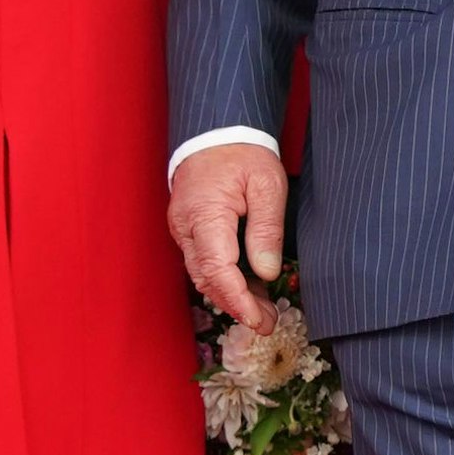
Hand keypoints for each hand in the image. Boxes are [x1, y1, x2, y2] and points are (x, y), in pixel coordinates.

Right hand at [168, 144, 287, 337]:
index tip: (259, 320)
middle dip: (237, 306)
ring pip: (203, 275)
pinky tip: (250, 289)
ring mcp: (183, 229)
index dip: (238, 300)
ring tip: (265, 311)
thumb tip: (266, 272)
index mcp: (205, 214)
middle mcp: (186, 227)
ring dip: (232, 296)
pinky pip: (203, 262)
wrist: (216, 131)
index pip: (218, 269)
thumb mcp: (267, 184)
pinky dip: (225, 280)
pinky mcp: (189, 230)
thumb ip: (266, 229)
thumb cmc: (243, 154)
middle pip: (207, 279)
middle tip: (270, 323)